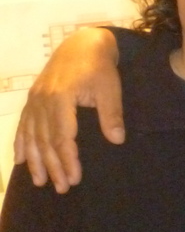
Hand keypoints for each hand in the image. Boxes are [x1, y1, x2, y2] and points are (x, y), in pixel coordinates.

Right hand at [14, 27, 122, 191]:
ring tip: (40, 182)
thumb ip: (112, 114)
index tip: (74, 178)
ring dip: (35, 160)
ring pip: (31, 135)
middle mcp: (42, 100)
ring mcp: (34, 99)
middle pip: (45, 140)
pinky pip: (23, 124)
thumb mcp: (110, 88)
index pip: (62, 136)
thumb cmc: (100, 67)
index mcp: (60, 98)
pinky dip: (20, 143)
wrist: (82, 44)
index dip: (67, 159)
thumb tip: (117, 140)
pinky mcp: (33, 98)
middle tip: (62, 188)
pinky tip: (20, 160)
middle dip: (53, 166)